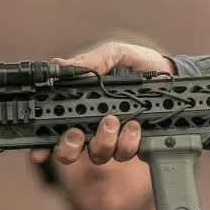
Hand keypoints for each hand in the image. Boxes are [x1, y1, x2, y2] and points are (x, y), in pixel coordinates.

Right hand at [28, 41, 174, 166]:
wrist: (171, 74)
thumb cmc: (138, 63)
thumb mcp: (113, 54)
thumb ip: (90, 60)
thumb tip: (59, 64)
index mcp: (79, 106)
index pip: (52, 129)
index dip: (40, 144)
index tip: (38, 149)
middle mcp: (91, 127)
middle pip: (68, 152)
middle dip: (68, 147)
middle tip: (76, 132)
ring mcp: (113, 138)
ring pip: (98, 154)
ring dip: (103, 140)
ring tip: (113, 120)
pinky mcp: (134, 143)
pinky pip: (125, 152)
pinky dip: (128, 141)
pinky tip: (135, 125)